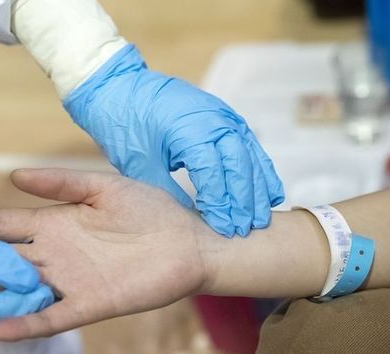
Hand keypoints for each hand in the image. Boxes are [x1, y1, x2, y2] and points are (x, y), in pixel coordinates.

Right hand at [0, 168, 219, 339]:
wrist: (190, 242)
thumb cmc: (150, 210)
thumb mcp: (101, 187)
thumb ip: (61, 183)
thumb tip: (14, 175)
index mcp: (53, 225)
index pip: (1, 225)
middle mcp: (53, 255)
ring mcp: (69, 281)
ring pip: (15, 289)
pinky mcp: (90, 304)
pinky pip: (51, 317)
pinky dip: (24, 324)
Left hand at [63, 45, 283, 236]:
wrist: (120, 88)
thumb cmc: (125, 125)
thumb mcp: (140, 164)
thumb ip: (167, 191)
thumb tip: (191, 218)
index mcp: (189, 129)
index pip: (213, 172)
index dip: (220, 202)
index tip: (224, 228)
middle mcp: (213, 119)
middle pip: (238, 164)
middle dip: (243, 200)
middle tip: (245, 229)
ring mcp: (222, 115)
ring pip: (250, 154)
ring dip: (257, 187)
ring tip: (261, 217)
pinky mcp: (225, 116)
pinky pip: (249, 144)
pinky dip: (260, 168)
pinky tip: (269, 191)